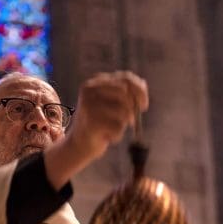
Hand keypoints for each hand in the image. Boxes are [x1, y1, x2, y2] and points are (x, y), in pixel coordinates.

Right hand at [44, 71, 148, 188]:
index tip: (144, 106)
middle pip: (126, 94)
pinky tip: (107, 137)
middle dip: (133, 109)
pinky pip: (118, 128)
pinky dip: (117, 136)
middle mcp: (90, 91)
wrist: (79, 145)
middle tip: (132, 121)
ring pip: (124, 112)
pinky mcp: (91, 122)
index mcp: (95, 83)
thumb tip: (142, 86)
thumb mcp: (110, 104)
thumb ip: (125, 94)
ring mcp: (89, 106)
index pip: (125, 78)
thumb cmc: (99, 123)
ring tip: (113, 129)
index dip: (139, 91)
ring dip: (124, 124)